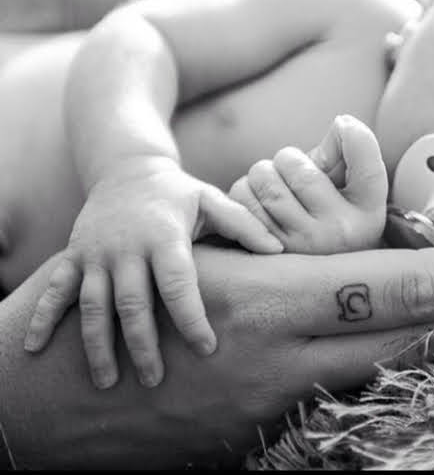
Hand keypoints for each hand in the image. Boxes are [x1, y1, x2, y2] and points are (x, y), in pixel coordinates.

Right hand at [1, 242, 433, 467]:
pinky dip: (389, 371)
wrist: (54, 397)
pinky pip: (348, 397)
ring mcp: (283, 405)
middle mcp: (293, 357)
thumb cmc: (126, 310)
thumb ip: (288, 275)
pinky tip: (414, 353)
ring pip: (395, 367)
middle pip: (422, 330)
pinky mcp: (265, 436)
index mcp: (276, 302)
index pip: (407, 284)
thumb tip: (361, 284)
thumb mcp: (207, 268)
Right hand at [23, 159, 283, 388]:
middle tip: (154, 380)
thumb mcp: (212, 200)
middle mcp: (126, 246)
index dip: (191, 316)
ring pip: (93, 304)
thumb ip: (244, 226)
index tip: (206, 348)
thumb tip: (280, 251)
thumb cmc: (179, 193)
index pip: (178, 282)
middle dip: (142, 344)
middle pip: (132, 302)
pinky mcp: (74, 255)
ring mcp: (96, 252)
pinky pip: (55, 289)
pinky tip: (36, 349)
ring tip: (108, 382)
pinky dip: (43, 318)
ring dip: (97, 344)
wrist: (127, 168)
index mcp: (164, 235)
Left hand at [229, 115, 387, 253]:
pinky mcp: (269, 251)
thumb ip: (351, 150)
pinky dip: (245, 193)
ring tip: (276, 189)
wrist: (320, 276)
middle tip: (293, 173)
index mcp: (369, 208)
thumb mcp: (355, 188)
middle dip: (286, 159)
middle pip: (294, 162)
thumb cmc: (335, 214)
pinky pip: (243, 200)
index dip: (349, 133)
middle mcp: (341, 229)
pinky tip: (260, 205)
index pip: (362, 151)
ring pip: (263, 178)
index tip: (342, 126)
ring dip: (262, 175)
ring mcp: (303, 243)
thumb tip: (342, 124)